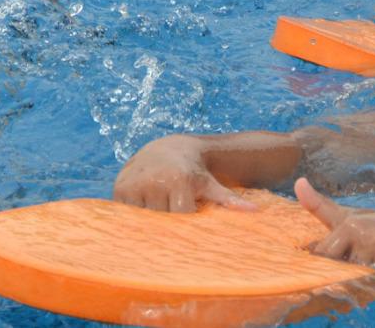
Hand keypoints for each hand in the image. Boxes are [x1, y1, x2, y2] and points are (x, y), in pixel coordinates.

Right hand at [112, 136, 256, 212]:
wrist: (167, 149)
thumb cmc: (194, 172)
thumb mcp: (210, 184)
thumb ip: (229, 199)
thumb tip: (255, 211)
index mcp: (178, 180)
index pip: (181, 220)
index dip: (185, 225)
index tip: (188, 224)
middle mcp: (154, 180)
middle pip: (162, 223)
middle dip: (168, 224)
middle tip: (173, 217)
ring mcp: (134, 184)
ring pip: (143, 222)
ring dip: (151, 222)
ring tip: (160, 210)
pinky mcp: (119, 189)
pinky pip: (127, 215)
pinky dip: (135, 217)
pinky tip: (146, 208)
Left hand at [296, 178, 374, 274]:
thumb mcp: (346, 216)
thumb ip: (318, 206)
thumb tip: (298, 183)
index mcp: (349, 228)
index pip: (325, 257)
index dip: (323, 269)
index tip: (323, 273)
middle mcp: (369, 239)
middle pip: (346, 273)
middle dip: (345, 279)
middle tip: (348, 279)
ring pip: (369, 282)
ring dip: (367, 286)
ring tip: (368, 280)